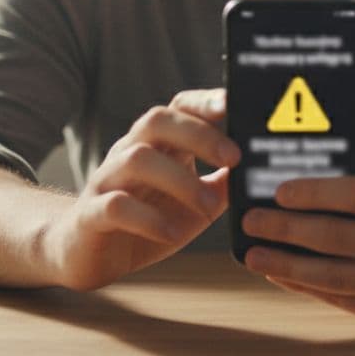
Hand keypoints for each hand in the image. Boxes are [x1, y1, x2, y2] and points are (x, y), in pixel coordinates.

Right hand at [42, 89, 239, 290]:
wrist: (86, 254)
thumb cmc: (149, 221)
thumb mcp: (196, 203)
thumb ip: (226, 184)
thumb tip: (268, 171)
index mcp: (158, 145)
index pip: (179, 107)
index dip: (205, 101)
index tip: (237, 104)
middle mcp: (129, 153)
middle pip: (156, 120)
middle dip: (198, 133)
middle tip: (234, 158)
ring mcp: (106, 181)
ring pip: (136, 159)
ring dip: (180, 180)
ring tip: (209, 206)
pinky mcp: (90, 215)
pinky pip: (115, 206)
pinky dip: (147, 218)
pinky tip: (171, 234)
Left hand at [240, 99, 354, 324]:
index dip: (317, 193)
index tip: (278, 190)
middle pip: (341, 238)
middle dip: (289, 230)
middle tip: (250, 219)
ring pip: (337, 276)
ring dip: (288, 265)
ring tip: (253, 252)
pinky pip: (342, 300)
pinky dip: (305, 287)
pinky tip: (278, 272)